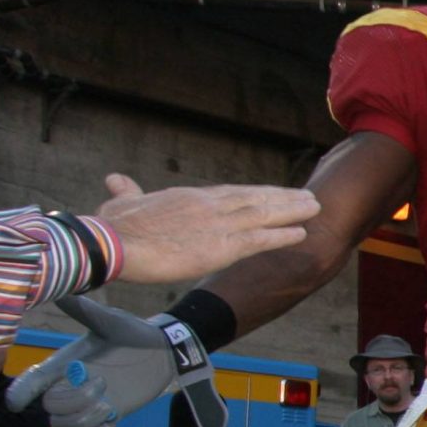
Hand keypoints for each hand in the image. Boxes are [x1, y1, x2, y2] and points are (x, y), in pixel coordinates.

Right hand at [9, 295, 225, 426]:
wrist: (164, 351)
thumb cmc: (134, 332)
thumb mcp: (109, 322)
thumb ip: (84, 311)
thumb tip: (61, 290)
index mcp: (64, 365)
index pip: (31, 383)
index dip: (21, 393)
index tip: (19, 403)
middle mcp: (71, 387)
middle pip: (49, 411)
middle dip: (70, 404)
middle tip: (101, 386)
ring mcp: (88, 405)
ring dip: (86, 423)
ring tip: (109, 407)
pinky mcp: (107, 418)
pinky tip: (113, 423)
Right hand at [92, 174, 318, 285]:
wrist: (111, 243)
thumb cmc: (111, 226)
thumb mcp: (120, 202)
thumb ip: (127, 191)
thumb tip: (115, 179)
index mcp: (189, 197)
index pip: (231, 194)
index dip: (255, 194)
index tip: (274, 194)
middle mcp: (209, 206)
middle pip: (254, 198)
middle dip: (282, 197)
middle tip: (307, 196)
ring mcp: (218, 225)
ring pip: (264, 214)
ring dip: (292, 210)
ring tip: (315, 207)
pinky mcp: (221, 247)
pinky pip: (260, 239)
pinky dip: (282, 235)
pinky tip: (302, 233)